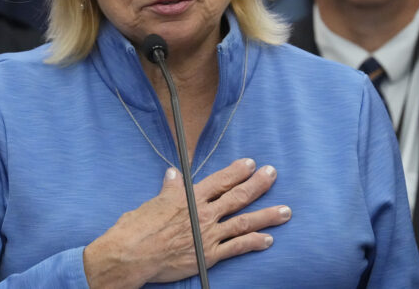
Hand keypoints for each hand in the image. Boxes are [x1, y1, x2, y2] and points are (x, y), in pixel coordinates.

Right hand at [82, 158, 290, 287]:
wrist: (132, 253)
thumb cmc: (138, 226)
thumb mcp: (154, 201)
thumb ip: (169, 188)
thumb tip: (173, 174)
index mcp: (189, 197)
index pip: (220, 180)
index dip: (237, 171)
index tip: (252, 163)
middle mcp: (203, 213)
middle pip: (237, 196)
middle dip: (258, 185)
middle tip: (273, 174)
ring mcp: (208, 235)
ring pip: (244, 222)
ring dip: (266, 216)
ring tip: (285, 211)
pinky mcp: (208, 255)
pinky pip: (236, 248)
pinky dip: (253, 243)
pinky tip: (267, 239)